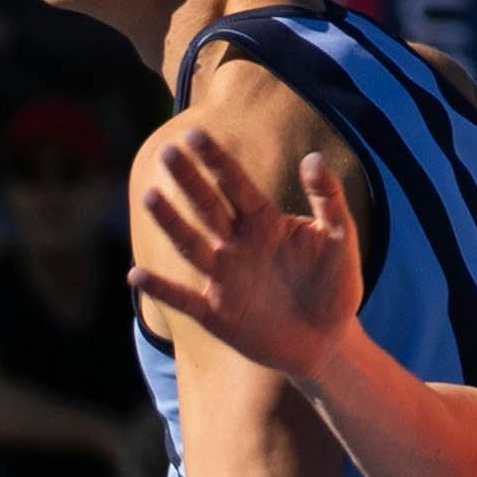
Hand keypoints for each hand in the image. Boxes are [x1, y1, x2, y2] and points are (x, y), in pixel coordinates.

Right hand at [134, 133, 366, 378]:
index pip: (237, 186)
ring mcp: (224, 279)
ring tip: (151, 197)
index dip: (217, 162)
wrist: (328, 341)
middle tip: (169, 151)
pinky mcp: (217, 314)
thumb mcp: (340, 240)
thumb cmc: (333, 285)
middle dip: (189, 181)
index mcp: (264, 223)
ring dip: (171, 223)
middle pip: (208, 208)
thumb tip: (314, 157)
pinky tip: (136, 274)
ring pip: (192, 246)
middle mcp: (237, 245)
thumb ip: (329, 200)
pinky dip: (162, 290)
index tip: (195, 134)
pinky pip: (184, 300)